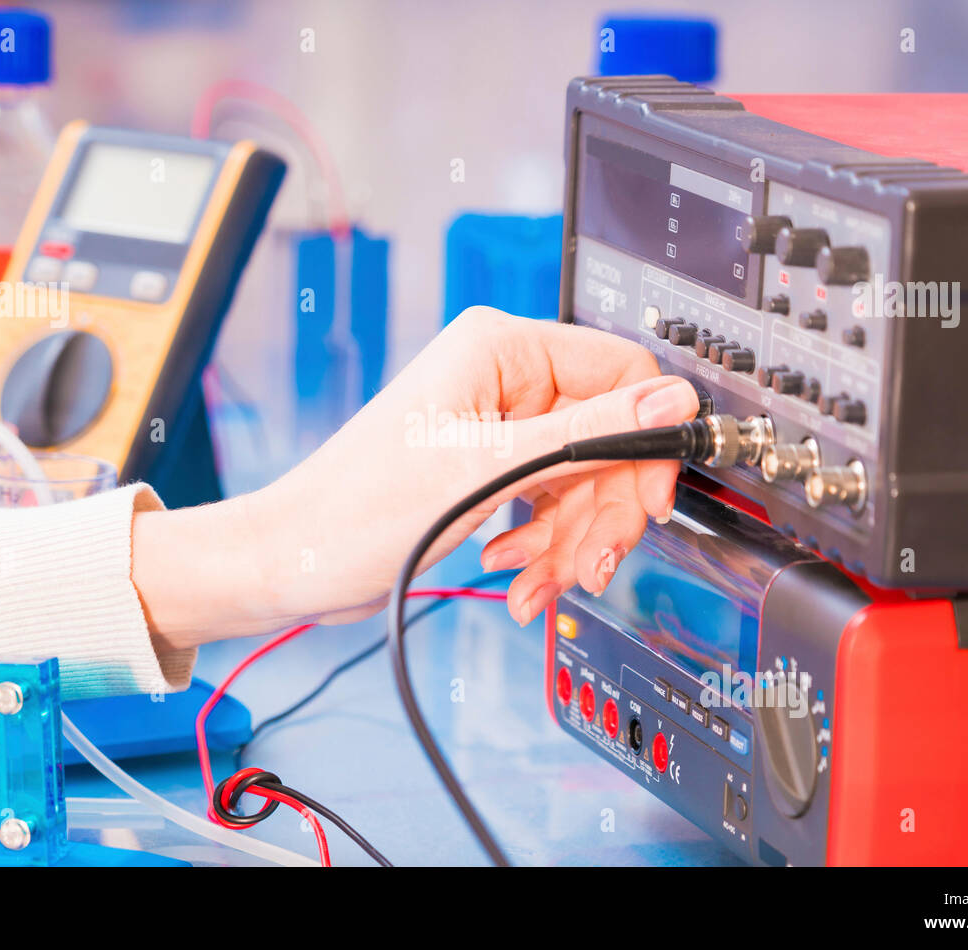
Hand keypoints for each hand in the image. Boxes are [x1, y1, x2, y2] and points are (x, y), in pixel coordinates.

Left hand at [133, 307, 699, 646]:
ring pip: (582, 484)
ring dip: (568, 543)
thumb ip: (587, 433)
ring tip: (537, 581)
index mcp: (502, 350)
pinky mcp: (488, 473)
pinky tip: (514, 573)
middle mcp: (503, 381)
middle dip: (601, 513)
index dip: (646, 440)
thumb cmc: (358, 508)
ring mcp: (497, 430)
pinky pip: (549, 507)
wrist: (297, 564)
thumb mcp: (486, 469)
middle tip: (590, 563)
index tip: (650, 499)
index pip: (621, 375)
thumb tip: (669, 403)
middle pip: (607, 441)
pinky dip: (542, 550)